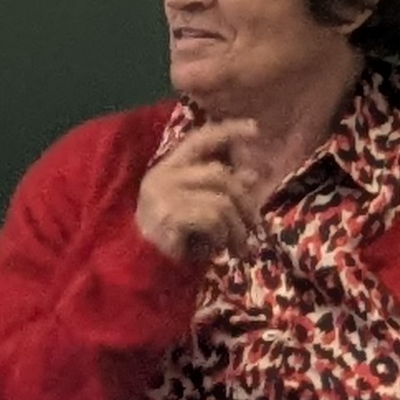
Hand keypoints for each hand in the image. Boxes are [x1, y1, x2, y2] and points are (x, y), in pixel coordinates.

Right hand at [135, 120, 262, 267]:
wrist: (144, 270)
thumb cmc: (175, 240)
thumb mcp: (201, 209)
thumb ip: (222, 190)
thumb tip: (252, 175)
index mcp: (167, 169)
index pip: (199, 139)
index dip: (227, 131)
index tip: (255, 128)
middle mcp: (162, 177)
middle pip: (219, 174)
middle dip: (245, 202)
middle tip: (255, 226)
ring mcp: (163, 196)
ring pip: (221, 200)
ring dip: (237, 227)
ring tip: (238, 246)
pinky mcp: (169, 216)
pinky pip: (213, 219)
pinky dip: (223, 237)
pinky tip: (218, 250)